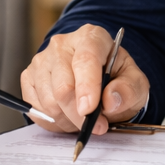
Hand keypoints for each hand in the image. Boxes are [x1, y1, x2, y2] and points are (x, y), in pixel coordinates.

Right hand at [19, 24, 148, 134]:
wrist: (99, 79)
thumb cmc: (117, 78)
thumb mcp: (136, 83)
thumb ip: (129, 90)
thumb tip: (111, 100)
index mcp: (91, 37)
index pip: (85, 60)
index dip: (87, 87)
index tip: (90, 111)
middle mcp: (61, 45)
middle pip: (63, 87)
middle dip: (79, 115)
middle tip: (97, 127)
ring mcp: (41, 60)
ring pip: (49, 102)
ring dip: (68, 120)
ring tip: (83, 118)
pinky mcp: (28, 77)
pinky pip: (36, 108)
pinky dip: (54, 121)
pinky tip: (68, 116)